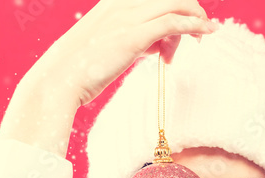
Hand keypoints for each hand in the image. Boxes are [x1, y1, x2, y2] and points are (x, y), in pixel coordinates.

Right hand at [0, 0, 216, 157]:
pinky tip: (208, 32)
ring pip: (176, 4)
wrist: (56, 82)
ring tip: (204, 33)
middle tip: (196, 30)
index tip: (178, 25)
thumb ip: (127, 41)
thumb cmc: (75, 72)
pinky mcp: (135, 36)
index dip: (170, 7)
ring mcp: (128, 18)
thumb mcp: (102, 48)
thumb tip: (151, 47)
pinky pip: (175, 22)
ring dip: (196, 17)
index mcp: (111, 4)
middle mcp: (121, 5)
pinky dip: (195, 25)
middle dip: (188, 8)